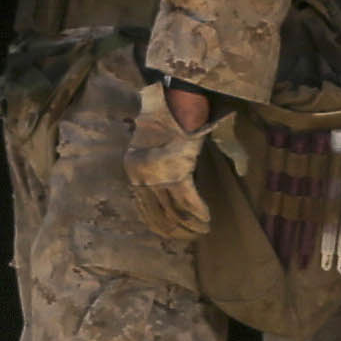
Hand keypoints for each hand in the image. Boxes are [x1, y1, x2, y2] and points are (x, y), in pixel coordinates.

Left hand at [125, 94, 217, 247]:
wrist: (175, 103)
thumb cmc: (167, 121)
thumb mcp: (154, 147)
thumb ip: (157, 169)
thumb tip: (168, 190)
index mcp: (133, 171)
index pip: (143, 209)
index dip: (158, 225)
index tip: (171, 234)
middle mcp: (142, 178)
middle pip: (158, 215)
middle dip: (176, 231)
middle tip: (190, 237)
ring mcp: (158, 177)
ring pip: (174, 213)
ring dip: (190, 226)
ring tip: (201, 230)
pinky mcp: (177, 174)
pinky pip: (189, 203)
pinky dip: (199, 213)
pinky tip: (207, 219)